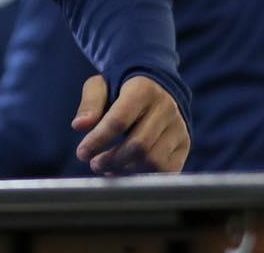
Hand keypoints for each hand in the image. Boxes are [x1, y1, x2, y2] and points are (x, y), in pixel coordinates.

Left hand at [72, 74, 189, 174]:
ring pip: (154, 161)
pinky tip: (124, 173)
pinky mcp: (184, 145)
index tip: (81, 153)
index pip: (119, 120)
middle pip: (138, 145)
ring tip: (106, 168)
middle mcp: (166, 108)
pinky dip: (144, 178)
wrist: (155, 86)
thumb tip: (78, 126)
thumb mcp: (101, 85)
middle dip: (112, 160)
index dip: (98, 140)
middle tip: (94, 164)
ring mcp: (179, 128)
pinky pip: (167, 171)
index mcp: (142, 89)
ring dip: (126, 171)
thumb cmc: (121, 88)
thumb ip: (89, 104)